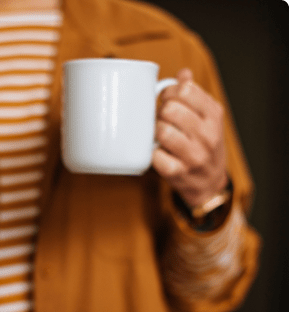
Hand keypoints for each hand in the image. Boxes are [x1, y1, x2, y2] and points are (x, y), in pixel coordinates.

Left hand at [152, 68, 228, 207]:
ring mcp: (193, 155)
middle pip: (170, 109)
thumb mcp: (208, 118)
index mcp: (214, 115)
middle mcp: (207, 135)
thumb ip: (195, 94)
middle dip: (160, 112)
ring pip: (162, 131)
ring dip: (154, 131)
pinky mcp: (177, 172)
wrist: (209, 183)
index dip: (169, 92)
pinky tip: (157, 152)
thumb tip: (182, 73)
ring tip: (158, 134)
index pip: (186, 90)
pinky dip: (151, 152)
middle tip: (161, 119)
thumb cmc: (204, 145)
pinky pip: (154, 155)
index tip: (166, 99)